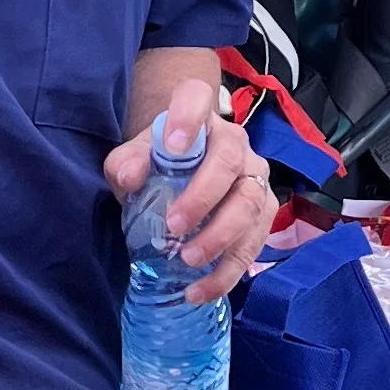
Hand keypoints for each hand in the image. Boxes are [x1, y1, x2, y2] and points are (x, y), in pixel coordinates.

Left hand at [103, 81, 273, 299]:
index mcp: (199, 117)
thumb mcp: (133, 160)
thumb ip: (126, 164)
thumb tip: (131, 176)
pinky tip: (200, 290)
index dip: (188, 117)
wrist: (183, 178)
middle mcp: (236, 143)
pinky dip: (228, 272)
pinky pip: (254, 242)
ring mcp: (254, 178)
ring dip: (220, 238)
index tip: (174, 144)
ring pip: (251, 205)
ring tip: (188, 261)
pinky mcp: (263, 214)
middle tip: (172, 226)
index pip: (196, 98)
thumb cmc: (157, 164)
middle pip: (230, 163)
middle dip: (203, 198)